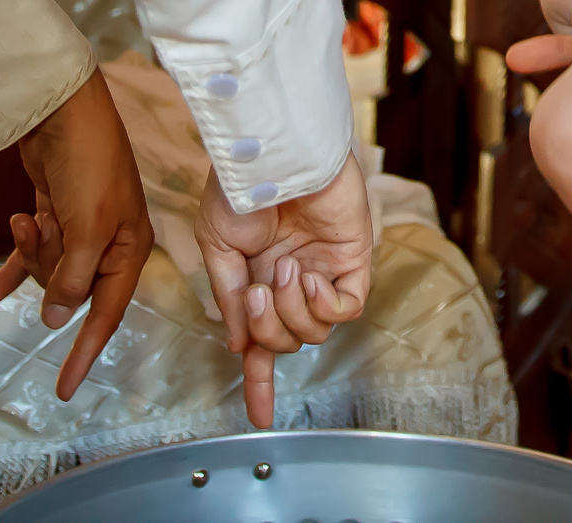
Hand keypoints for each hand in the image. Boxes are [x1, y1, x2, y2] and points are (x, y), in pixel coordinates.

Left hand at [0, 70, 154, 401]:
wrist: (63, 110)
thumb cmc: (89, 165)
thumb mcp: (89, 228)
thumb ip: (73, 278)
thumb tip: (56, 317)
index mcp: (130, 247)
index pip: (106, 312)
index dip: (85, 352)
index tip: (65, 390)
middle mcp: (108, 241)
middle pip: (72, 289)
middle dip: (49, 272)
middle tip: (42, 236)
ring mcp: (80, 227)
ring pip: (49, 269)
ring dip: (31, 254)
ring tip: (25, 221)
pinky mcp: (55, 213)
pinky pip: (32, 253)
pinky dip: (14, 266)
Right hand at [192, 156, 375, 429]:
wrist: (272, 155)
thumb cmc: (240, 188)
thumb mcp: (218, 247)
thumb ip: (228, 298)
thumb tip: (238, 345)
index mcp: (257, 279)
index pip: (261, 342)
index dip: (260, 381)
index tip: (260, 417)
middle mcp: (291, 281)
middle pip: (285, 342)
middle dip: (267, 330)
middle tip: (254, 292)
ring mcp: (324, 272)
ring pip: (314, 331)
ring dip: (292, 311)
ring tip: (282, 271)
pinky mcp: (353, 261)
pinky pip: (345, 310)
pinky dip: (323, 304)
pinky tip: (308, 275)